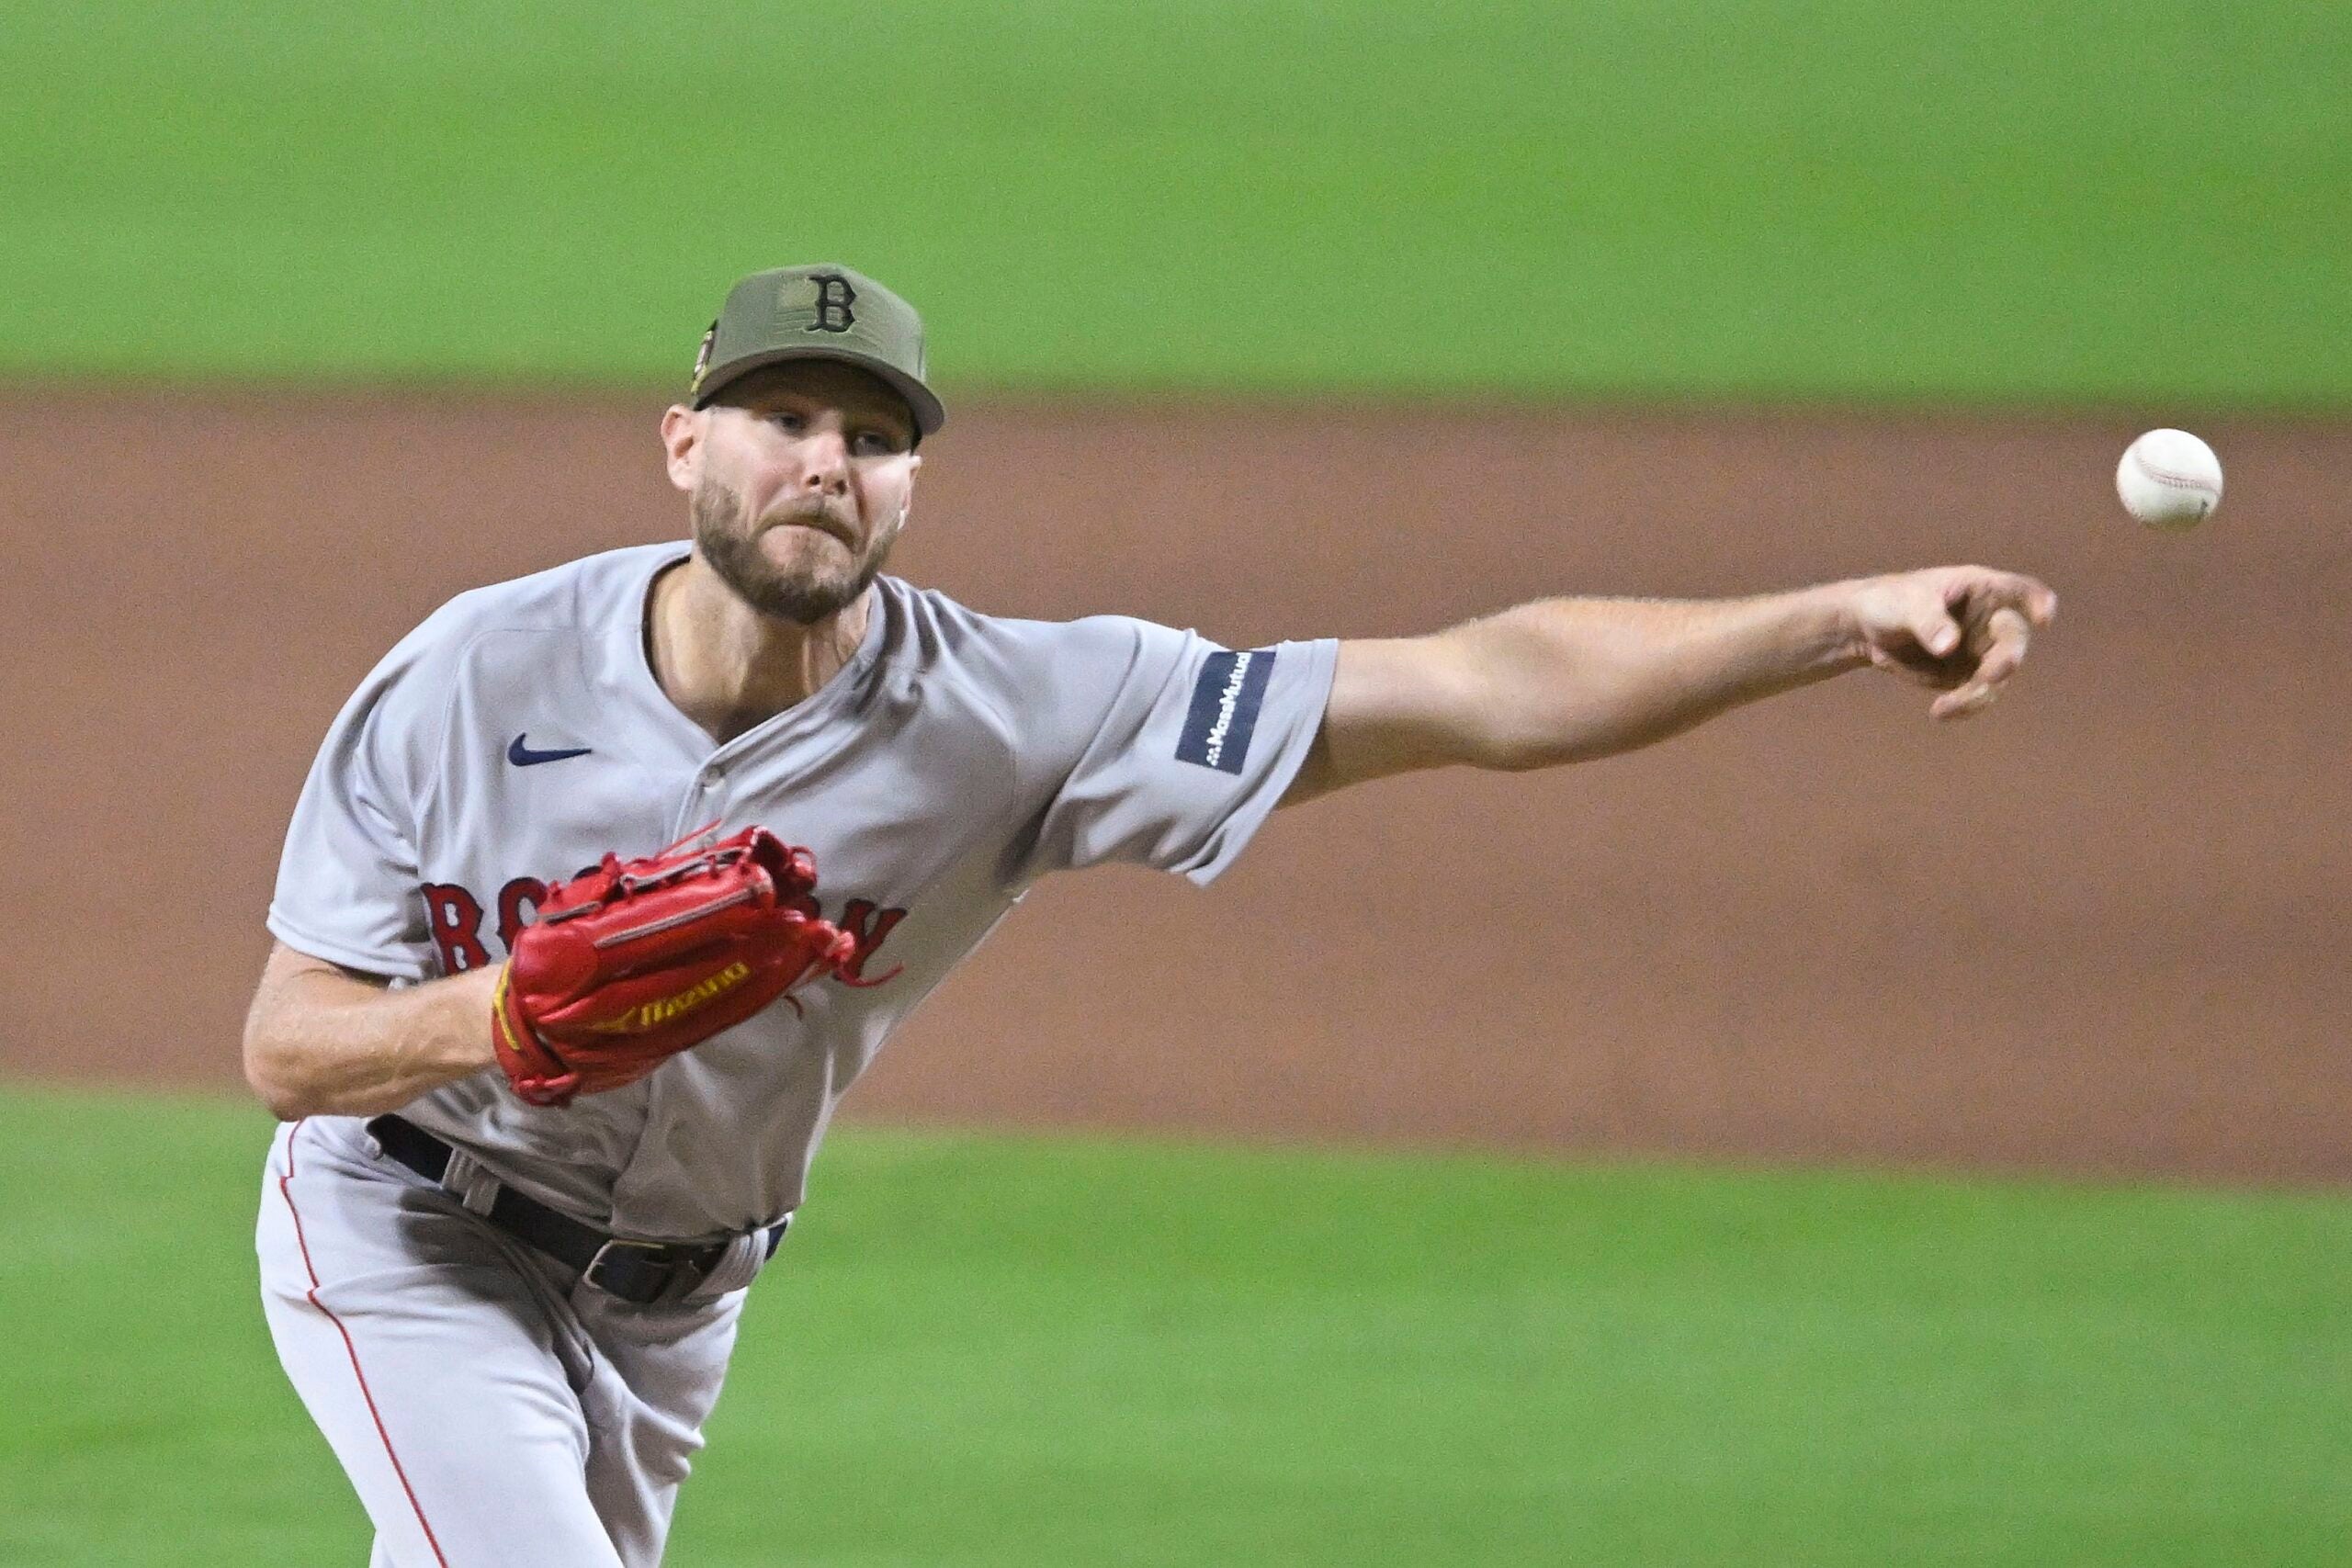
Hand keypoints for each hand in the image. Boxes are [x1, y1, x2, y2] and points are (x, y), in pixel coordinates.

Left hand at [1846, 566, 2058, 720]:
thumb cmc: (1890, 601)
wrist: (1867, 628)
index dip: (2036, 601)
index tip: (2043, 617)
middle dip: (2007, 660)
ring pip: (1998, 676)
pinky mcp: (1968, 676)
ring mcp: (1982, 651)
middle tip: (1991, 675)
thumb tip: (1950, 645)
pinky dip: (1965, 706)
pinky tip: (1941, 712)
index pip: (2019, 591)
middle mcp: (1990, 620)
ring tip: (1946, 706)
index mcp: (1982, 589)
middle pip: (2013, 641)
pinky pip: (1977, 695)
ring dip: (1979, 693)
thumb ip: (1928, 621)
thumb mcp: (1905, 604)